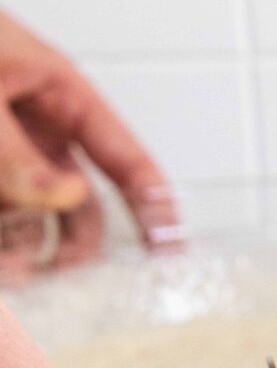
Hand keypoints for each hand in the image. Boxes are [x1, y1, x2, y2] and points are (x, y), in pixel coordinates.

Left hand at [0, 9, 175, 262]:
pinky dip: (3, 237)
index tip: (170, 248)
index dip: (153, 203)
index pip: (123, 155)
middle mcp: (34, 125)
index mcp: (56, 89)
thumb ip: (17, 153)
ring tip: (12, 272)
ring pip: (32, 216)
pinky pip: (1, 211)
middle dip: (74, 246)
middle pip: (80, 204)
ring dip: (24, 249)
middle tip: (64, 277)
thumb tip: (62, 198)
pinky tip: (3, 259)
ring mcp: (4, 150)